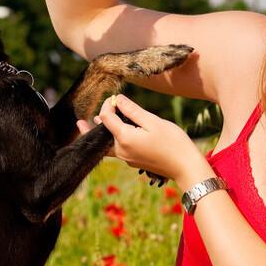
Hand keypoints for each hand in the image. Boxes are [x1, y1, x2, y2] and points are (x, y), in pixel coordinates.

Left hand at [83, 95, 212, 185]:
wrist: (185, 168)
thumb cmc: (173, 142)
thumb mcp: (153, 122)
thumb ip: (133, 111)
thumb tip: (118, 100)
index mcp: (124, 138)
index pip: (106, 118)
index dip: (108, 105)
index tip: (115, 98)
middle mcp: (122, 150)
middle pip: (100, 137)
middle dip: (92, 126)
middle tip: (80, 121)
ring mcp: (127, 158)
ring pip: (107, 145)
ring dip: (100, 134)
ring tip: (91, 125)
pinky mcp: (134, 162)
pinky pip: (117, 150)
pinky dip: (112, 140)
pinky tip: (116, 134)